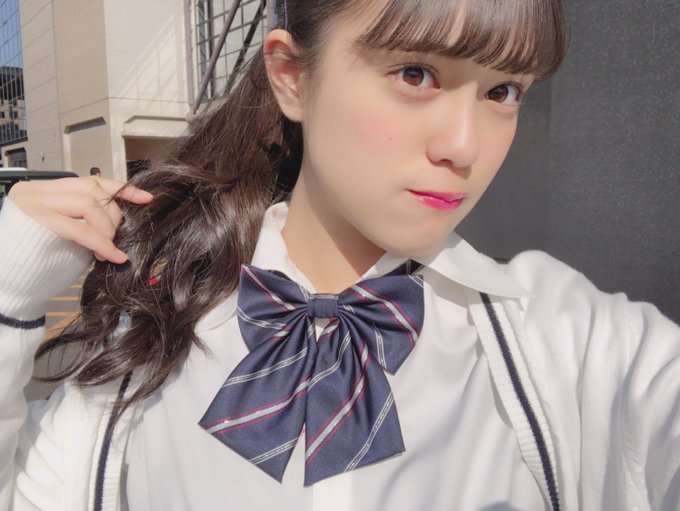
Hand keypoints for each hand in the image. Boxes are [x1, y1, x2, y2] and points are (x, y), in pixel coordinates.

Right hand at [8, 176, 152, 263]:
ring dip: (106, 229)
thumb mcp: (70, 234)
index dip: (120, 189)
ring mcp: (34, 204)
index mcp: (44, 190)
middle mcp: (36, 191)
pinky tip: (112, 256)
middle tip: (116, 239)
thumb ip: (88, 220)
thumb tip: (121, 219)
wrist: (12, 289)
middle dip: (113, 215)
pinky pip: (80, 228)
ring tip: (107, 250)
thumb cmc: (41, 265)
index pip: (89, 181)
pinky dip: (101, 243)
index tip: (145, 198)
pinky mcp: (36, 222)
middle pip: (92, 190)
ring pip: (89, 204)